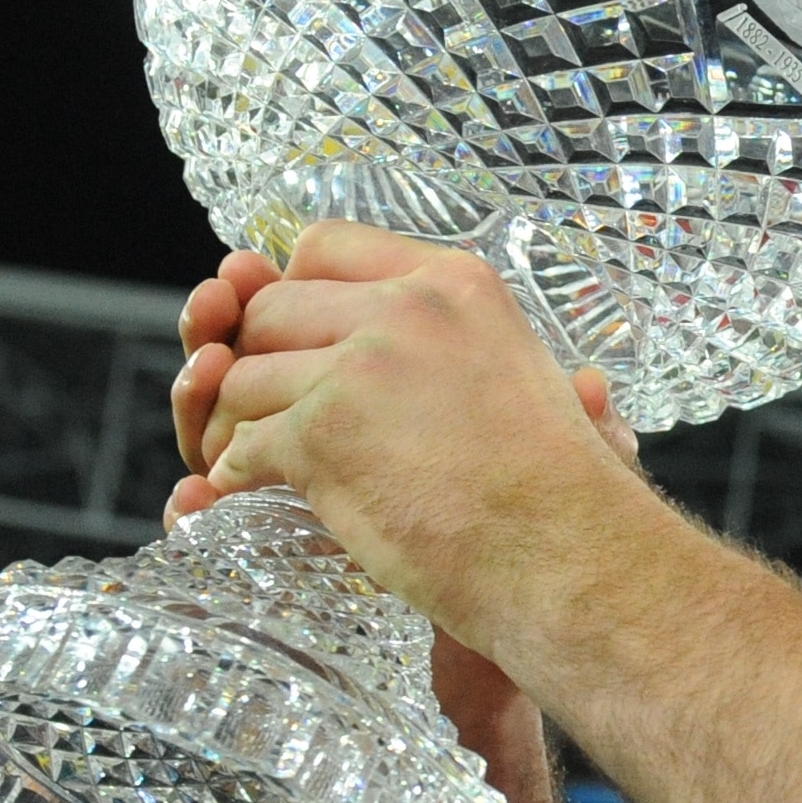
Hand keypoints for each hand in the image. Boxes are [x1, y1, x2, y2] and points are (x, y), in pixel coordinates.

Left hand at [158, 224, 655, 652]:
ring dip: (235, 420)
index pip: (327, 245)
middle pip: (272, 308)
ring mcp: (358, 370)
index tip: (294, 334)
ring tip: (246, 456)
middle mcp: (404, 310)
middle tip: (256, 405)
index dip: (294, 289)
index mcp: (454, 282)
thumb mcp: (529, 373)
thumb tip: (420, 344)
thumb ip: (461, 344)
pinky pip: (244, 444)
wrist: (567, 557)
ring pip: (243, 377)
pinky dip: (237, 472)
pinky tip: (250, 490)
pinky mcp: (321, 437)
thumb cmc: (560, 488)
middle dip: (255, 357)